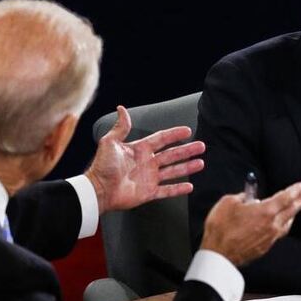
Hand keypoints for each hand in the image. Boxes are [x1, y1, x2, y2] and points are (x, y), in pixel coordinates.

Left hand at [85, 106, 205, 213]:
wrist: (98, 189)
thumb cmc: (102, 166)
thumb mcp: (110, 142)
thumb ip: (120, 127)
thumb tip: (121, 108)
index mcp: (140, 149)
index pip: (162, 139)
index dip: (174, 134)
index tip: (187, 130)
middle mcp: (147, 163)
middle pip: (172, 154)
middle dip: (187, 150)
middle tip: (201, 146)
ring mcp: (149, 178)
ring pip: (173, 171)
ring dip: (187, 167)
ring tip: (201, 162)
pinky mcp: (149, 192)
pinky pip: (167, 190)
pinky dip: (178, 189)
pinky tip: (190, 186)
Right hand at [200, 182, 300, 265]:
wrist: (219, 254)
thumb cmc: (221, 228)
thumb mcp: (228, 203)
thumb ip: (241, 197)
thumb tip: (247, 197)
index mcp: (265, 211)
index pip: (285, 198)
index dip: (295, 190)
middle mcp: (271, 225)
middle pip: (291, 210)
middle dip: (300, 200)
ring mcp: (269, 238)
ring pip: (287, 223)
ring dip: (293, 214)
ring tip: (295, 209)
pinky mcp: (264, 247)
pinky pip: (278, 233)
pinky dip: (282, 225)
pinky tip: (279, 224)